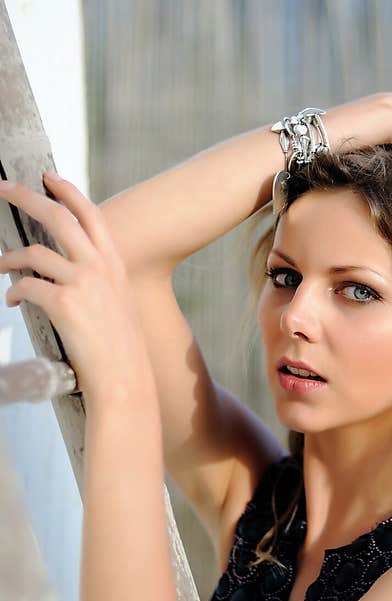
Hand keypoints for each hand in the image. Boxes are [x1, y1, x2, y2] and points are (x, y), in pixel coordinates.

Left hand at [0, 173, 153, 399]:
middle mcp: (100, 268)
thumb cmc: (119, 346)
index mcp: (114, 265)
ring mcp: (83, 283)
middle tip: (2, 188)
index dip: (67, 192)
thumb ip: (98, 279)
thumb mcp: (118, 303)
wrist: (124, 377)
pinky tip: (14, 302)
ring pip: (33, 252)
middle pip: (58, 217)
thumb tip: (63, 268)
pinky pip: (25, 286)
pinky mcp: (64, 303)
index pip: (90, 215)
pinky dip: (13, 292)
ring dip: (8, 257)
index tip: (47, 178)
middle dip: (25, 197)